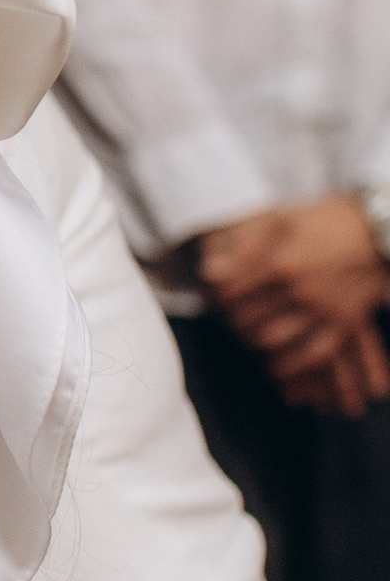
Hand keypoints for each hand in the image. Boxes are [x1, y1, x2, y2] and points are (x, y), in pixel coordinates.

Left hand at [196, 197, 389, 415]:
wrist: (377, 232)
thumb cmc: (323, 220)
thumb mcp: (279, 217)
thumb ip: (242, 243)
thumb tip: (208, 272)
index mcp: (279, 262)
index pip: (227, 291)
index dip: (214, 292)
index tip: (214, 290)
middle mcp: (299, 291)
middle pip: (243, 317)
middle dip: (228, 315)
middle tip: (228, 310)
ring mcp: (322, 311)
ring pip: (269, 339)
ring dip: (250, 337)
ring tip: (247, 328)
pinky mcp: (342, 325)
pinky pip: (308, 356)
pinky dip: (286, 363)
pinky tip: (274, 359)